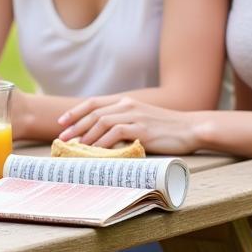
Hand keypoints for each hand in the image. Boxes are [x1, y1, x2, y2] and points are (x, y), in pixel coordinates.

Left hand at [56, 95, 199, 155]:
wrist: (189, 128)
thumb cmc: (165, 128)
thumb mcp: (140, 119)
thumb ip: (123, 122)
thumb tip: (101, 136)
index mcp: (125, 101)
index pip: (93, 103)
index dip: (75, 111)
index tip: (61, 122)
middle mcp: (127, 105)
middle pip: (94, 112)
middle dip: (75, 125)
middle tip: (63, 138)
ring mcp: (135, 116)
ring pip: (102, 122)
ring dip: (86, 135)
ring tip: (75, 146)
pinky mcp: (142, 129)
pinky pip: (116, 133)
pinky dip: (103, 142)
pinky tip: (95, 151)